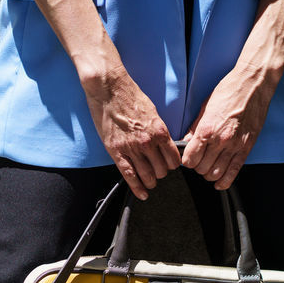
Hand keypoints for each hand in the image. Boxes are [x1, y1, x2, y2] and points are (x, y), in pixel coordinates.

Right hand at [82, 70, 180, 199]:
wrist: (109, 88)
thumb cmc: (131, 96)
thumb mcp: (153, 112)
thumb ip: (159, 131)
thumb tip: (164, 145)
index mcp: (160, 131)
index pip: (174, 159)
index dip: (173, 165)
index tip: (169, 165)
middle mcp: (148, 142)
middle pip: (162, 170)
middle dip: (161, 173)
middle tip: (158, 172)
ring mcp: (132, 148)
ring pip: (148, 176)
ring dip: (151, 182)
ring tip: (150, 183)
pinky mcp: (116, 152)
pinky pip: (129, 175)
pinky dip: (137, 188)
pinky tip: (142, 194)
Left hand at [180, 66, 275, 189]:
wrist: (253, 85)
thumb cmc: (229, 91)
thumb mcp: (205, 107)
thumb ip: (195, 129)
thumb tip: (186, 143)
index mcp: (206, 129)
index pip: (190, 159)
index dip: (186, 161)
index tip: (188, 158)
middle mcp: (220, 140)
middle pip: (201, 168)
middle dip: (197, 167)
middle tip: (199, 160)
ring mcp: (234, 146)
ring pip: (216, 173)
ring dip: (209, 174)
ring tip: (209, 166)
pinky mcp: (246, 148)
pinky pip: (234, 172)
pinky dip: (224, 181)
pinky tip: (219, 183)